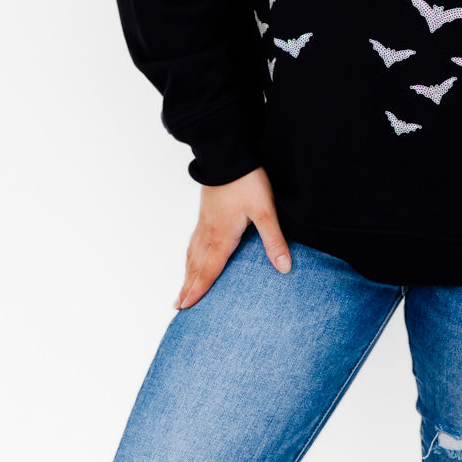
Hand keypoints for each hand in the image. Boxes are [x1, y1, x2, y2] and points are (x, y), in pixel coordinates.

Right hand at [176, 168, 292, 309]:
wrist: (227, 154)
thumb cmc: (246, 181)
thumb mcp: (265, 211)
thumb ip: (273, 240)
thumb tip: (284, 268)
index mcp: (222, 236)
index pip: (209, 270)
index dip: (198, 290)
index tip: (186, 307)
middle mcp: (209, 232)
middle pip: (196, 265)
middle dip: (187, 286)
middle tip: (178, 305)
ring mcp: (204, 221)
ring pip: (192, 253)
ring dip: (186, 272)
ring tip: (182, 286)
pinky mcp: (205, 210)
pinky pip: (194, 239)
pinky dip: (189, 254)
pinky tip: (192, 253)